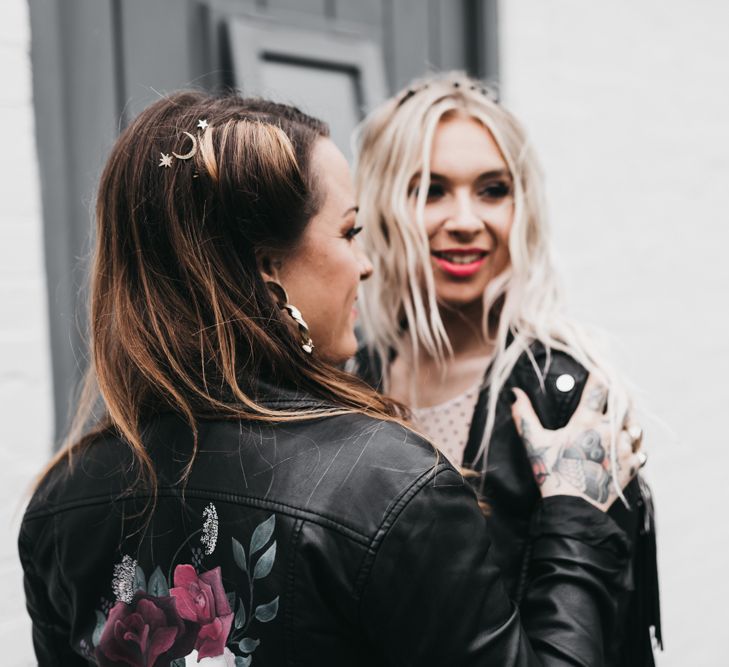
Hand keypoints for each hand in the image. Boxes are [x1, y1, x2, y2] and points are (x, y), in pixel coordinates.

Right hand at [511, 374, 645, 510]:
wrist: (573, 509)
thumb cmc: (552, 473)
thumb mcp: (534, 443)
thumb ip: (524, 416)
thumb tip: (514, 393)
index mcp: (586, 422)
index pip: (599, 387)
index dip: (600, 374)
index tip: (598, 368)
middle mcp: (609, 432)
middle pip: (624, 402)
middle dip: (619, 394)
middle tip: (612, 391)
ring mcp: (624, 450)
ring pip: (635, 426)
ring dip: (628, 421)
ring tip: (619, 420)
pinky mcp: (631, 467)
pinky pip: (641, 450)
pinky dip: (634, 446)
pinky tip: (625, 446)